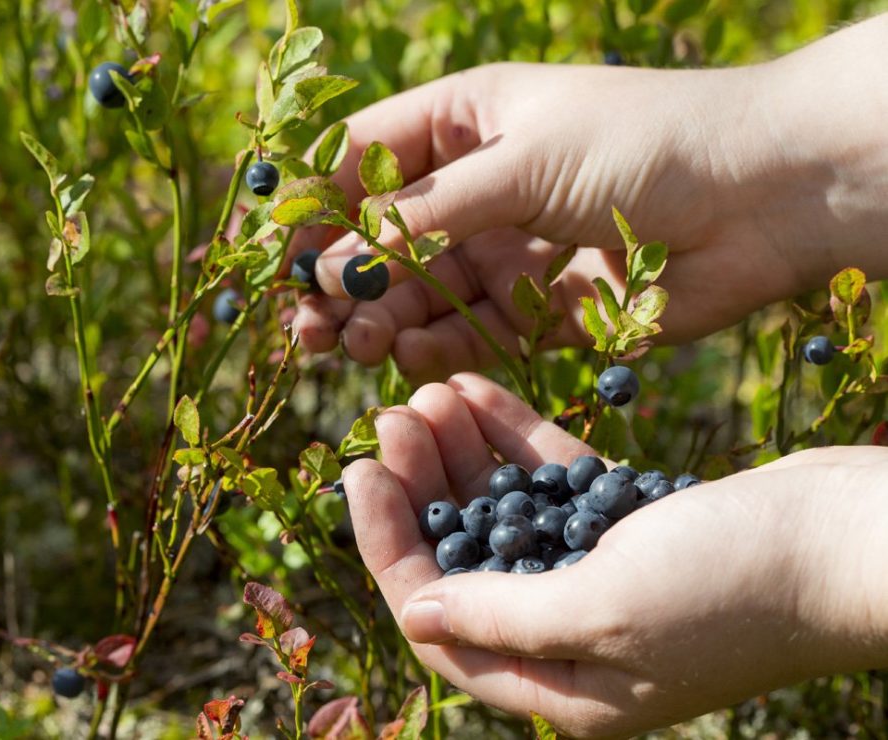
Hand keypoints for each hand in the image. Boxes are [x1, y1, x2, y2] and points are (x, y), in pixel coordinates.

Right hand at [295, 18, 887, 383]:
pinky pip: (468, 332)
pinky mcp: (538, 310)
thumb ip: (424, 213)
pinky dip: (434, 345)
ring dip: (377, 317)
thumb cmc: (642, 142)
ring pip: (416, 292)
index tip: (271, 256)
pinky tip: (407, 352)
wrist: (762, 197)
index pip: (359, 160)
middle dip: (338, 278)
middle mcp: (476, 187)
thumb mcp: (519, 160)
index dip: (309, 206)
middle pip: (377, 237)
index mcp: (464, 121)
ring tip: (349, 342)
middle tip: (306, 323)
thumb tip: (337, 258)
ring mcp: (505, 249)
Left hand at [342, 373, 887, 737]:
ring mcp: (603, 575)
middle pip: (465, 558)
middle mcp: (574, 634)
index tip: (359, 474)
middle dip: (423, 489)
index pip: (439, 620)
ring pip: (504, 510)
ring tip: (427, 391)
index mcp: (560, 683)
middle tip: (392, 419)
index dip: (388, 547)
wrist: (848, 535)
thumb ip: (502, 616)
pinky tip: (475, 391)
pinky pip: (552, 480)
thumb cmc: (734, 584)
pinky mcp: (630, 524)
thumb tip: (417, 614)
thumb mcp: (604, 607)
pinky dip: (514, 439)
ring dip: (463, 455)